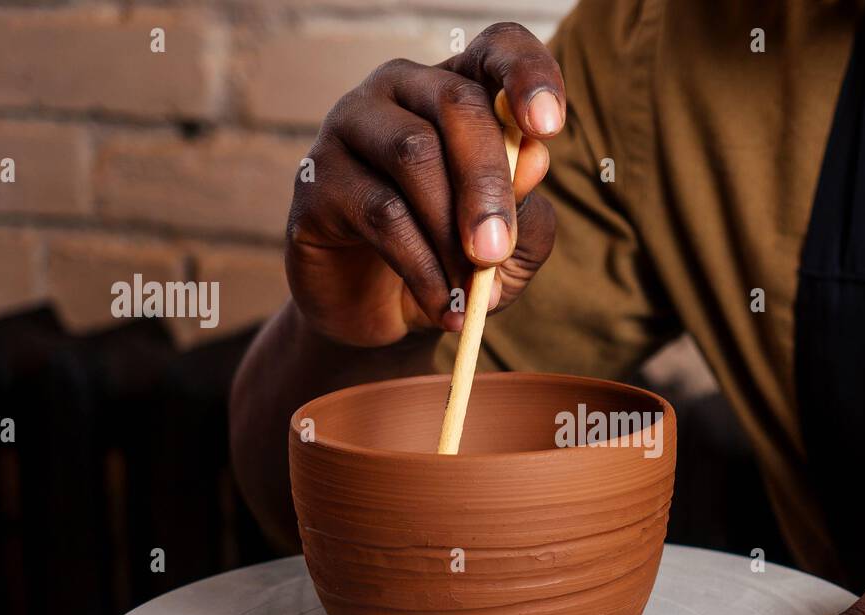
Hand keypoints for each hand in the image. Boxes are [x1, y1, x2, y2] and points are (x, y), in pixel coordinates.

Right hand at [285, 22, 562, 346]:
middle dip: (489, 183)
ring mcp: (350, 125)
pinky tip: (444, 306)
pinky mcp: (315, 178)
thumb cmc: (454, 264)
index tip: (549, 127)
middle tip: (497, 251)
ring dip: (451, 230)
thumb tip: (533, 162)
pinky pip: (380, 211)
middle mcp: (402, 90)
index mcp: (461, 91)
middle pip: (456, 104)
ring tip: (472, 291)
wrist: (381, 316)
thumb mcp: (510, 249)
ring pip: (413, 153)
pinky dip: (422, 267)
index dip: (527, 75)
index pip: (498, 48)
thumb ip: (528, 212)